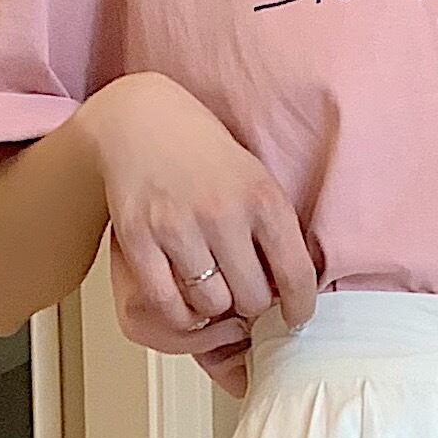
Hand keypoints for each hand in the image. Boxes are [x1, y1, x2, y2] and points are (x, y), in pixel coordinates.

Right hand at [83, 74, 317, 392]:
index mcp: (261, 196)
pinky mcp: (139, 238)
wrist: (138, 119)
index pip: (296, 275)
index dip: (299, 308)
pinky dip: (180, 311)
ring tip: (210, 285)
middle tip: (241, 291)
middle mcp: (221, 211)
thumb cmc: (202, 154)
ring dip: (214, 306)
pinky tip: (184, 298)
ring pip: (212, 305)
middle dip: (251, 304)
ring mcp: (177, 225)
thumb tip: (289, 294)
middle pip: (253, 299)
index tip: (294, 318)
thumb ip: (272, 230)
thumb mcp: (253, 177)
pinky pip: (169, 304)